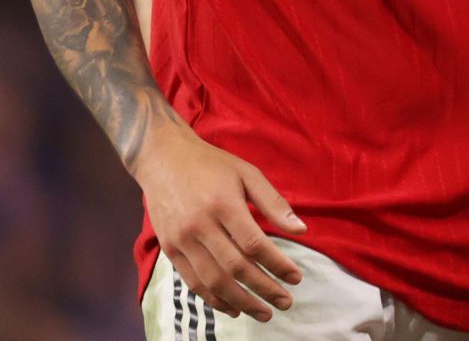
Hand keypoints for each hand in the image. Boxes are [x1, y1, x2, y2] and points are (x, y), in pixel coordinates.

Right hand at [132, 121, 305, 320]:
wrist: (163, 160)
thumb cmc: (212, 165)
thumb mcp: (248, 173)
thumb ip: (274, 203)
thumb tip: (302, 230)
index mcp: (223, 205)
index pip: (254, 244)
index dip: (277, 264)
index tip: (296, 278)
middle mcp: (200, 226)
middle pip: (235, 268)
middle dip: (263, 289)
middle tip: (286, 302)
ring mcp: (182, 241)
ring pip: (213, 280)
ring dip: (240, 301)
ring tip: (263, 312)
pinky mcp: (169, 250)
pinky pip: (193, 281)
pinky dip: (214, 298)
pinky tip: (233, 307)